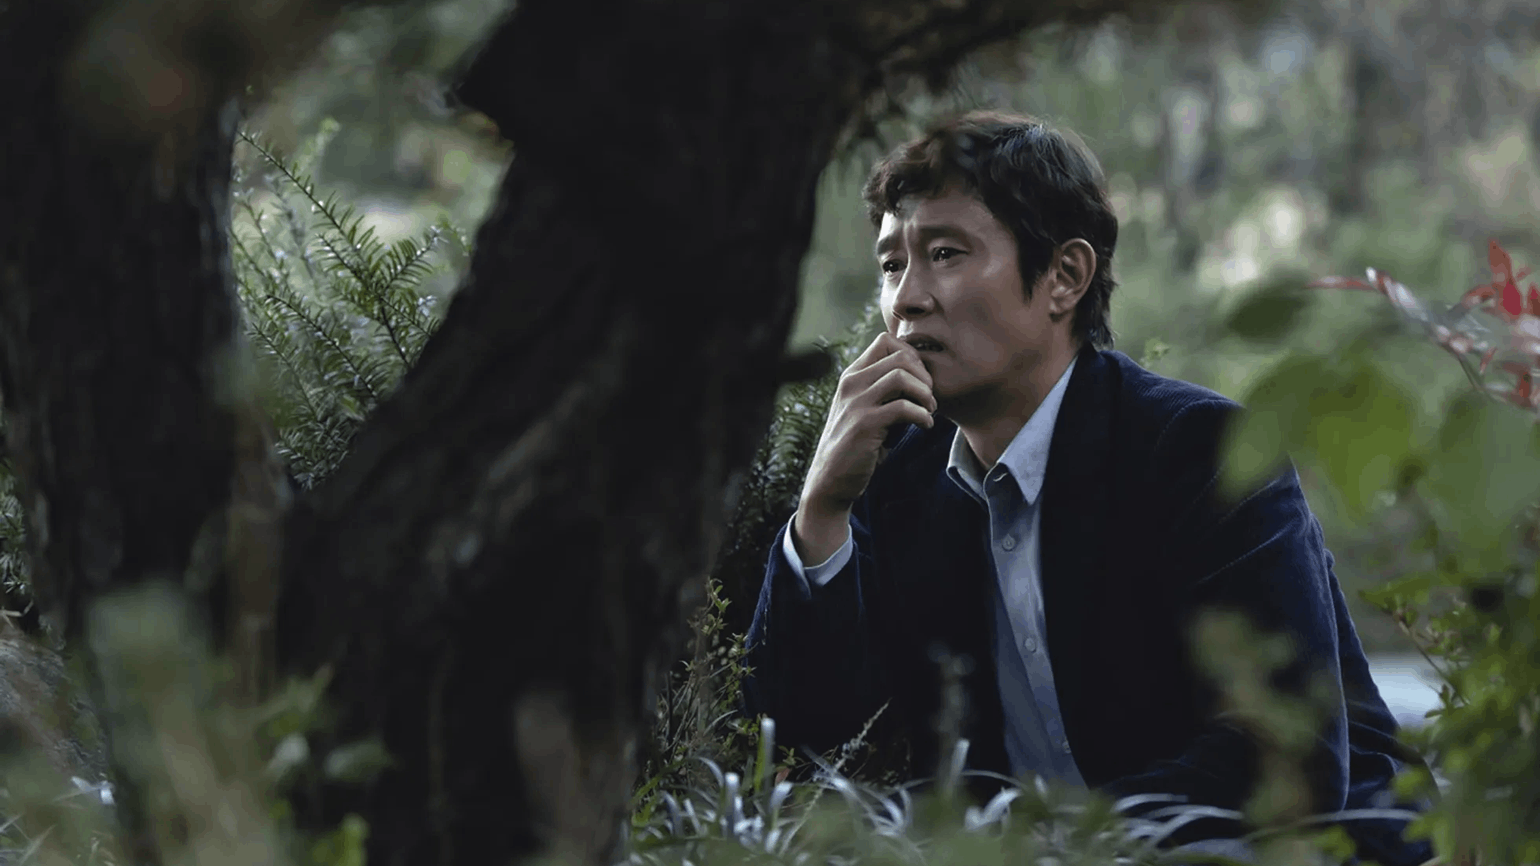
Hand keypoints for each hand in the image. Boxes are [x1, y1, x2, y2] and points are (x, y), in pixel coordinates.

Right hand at [792, 333, 934, 563]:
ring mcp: (856, 402)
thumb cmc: (855, 444)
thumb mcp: (865, 409)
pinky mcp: (864, 424)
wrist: (830, 480)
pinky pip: (903, 408)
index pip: (886, 341)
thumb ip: (885, 390)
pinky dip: (922, 416)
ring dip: (925, 394)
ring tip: (929, 410)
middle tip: (929, 398)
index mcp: (852, 375)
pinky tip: (925, 426)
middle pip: (900, 355)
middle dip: (925, 375)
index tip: (921, 380)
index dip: (913, 356)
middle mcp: (852, 383)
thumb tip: (923, 377)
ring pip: (902, 376)